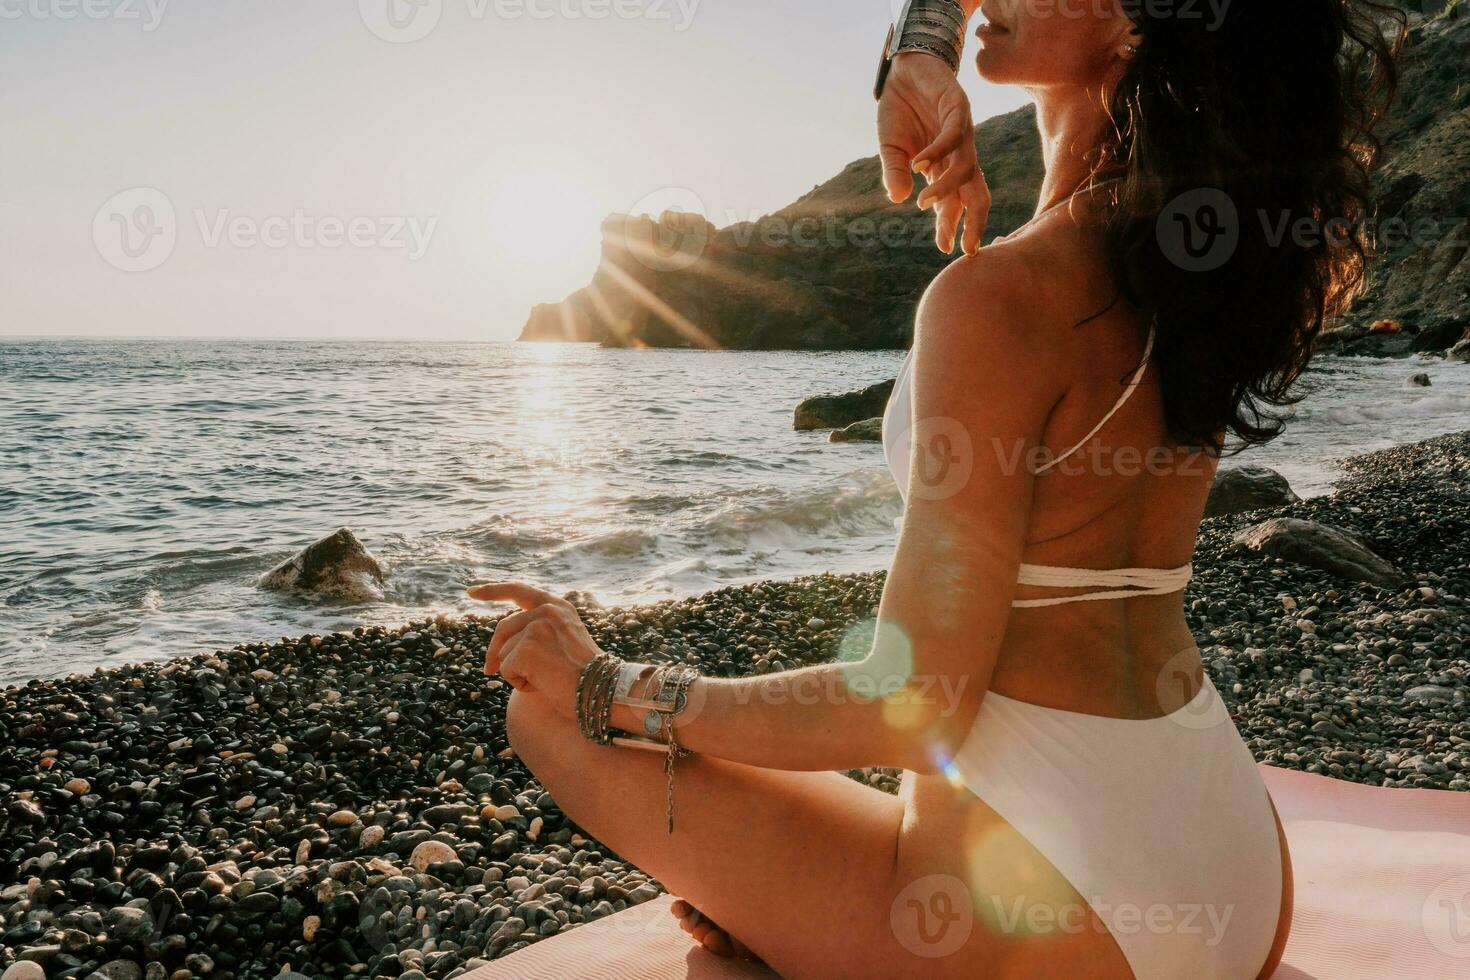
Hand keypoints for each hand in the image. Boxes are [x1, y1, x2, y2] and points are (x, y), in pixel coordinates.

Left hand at [468, 581, 598, 716]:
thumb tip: (496, 653)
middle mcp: (546, 611)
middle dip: (493, 652)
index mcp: (558, 606)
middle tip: (488, 670)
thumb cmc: (585, 675)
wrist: (603, 690)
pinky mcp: (526, 648)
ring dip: (517, 672)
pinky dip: (519, 683)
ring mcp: (536, 627)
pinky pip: (506, 670)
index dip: (493, 591)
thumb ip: (536, 633)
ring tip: (547, 679)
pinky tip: (543, 684)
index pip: (519, 591)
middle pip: (503, 629)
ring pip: (504, 653)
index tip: (472, 592)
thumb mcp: (563, 641)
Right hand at [877, 52, 990, 254]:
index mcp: (944, 168)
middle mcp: (959, 155)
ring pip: (965, 169)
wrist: (905, 70)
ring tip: (923, 204)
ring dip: (946, 190)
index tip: (945, 248)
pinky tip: (918, 164)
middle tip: (967, 247)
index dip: (951, 225)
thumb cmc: (900, 111)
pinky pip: (951, 137)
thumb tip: (897, 199)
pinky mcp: (958, 109)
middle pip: (976, 193)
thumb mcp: (891, 148)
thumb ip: (894, 173)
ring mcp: (962, 134)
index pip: (954, 204)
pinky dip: (936, 153)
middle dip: (975, 221)